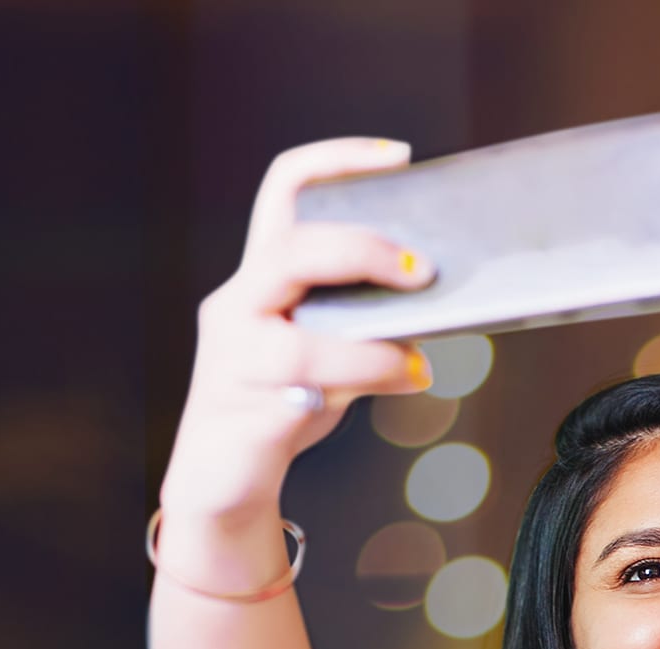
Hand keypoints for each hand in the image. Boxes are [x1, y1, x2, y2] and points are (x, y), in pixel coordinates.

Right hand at [156, 137, 438, 588]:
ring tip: (420, 358)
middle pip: (292, 250)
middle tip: (423, 272)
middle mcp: (236, 306)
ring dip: (374, 346)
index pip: (284, 191)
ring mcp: (234, 362)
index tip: (398, 157)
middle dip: (365, 253)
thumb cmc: (283, 401)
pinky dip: (369, 381)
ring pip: (301, 340)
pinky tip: (409, 379)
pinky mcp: (247, 413)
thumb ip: (362, 313)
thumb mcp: (327, 344)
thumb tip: (436, 292)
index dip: (338, 161)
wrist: (223, 480)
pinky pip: (311, 391)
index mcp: (258, 275)